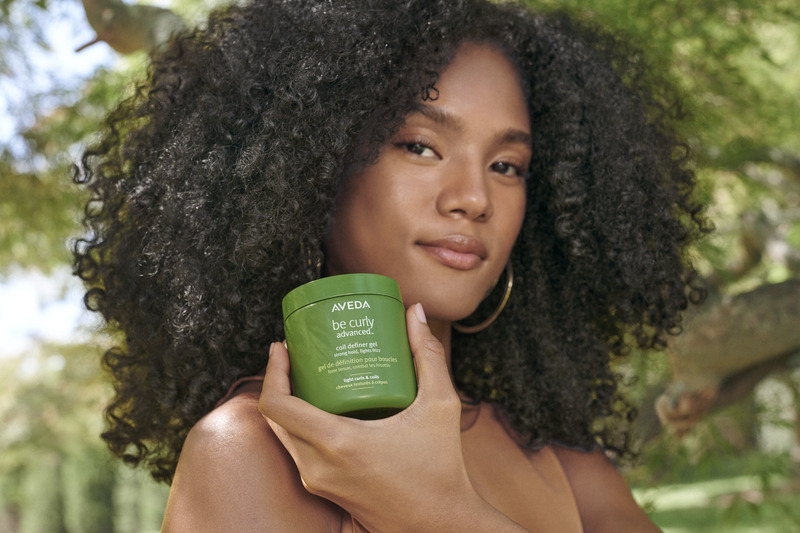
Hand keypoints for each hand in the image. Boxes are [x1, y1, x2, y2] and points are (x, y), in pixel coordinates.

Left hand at [259, 303, 478, 532]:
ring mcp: (319, 482)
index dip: (272, 370)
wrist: (442, 525)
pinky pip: (298, 452)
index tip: (282, 346)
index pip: (277, 404)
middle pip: (274, 419)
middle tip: (295, 355)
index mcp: (337, 443)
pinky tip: (322, 408)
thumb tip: (416, 313)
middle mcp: (318, 466)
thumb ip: (428, 356)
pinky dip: (299, 426)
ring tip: (307, 377)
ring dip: (287, 405)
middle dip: (278, 382)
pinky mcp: (326, 491)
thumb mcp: (440, 405)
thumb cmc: (442, 468)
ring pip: (284, 437)